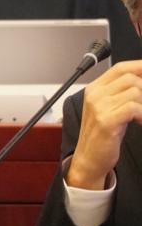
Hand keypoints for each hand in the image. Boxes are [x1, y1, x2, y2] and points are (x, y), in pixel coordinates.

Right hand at [67, 60, 141, 189]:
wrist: (89, 159)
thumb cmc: (102, 135)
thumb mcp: (109, 109)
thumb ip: (121, 93)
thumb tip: (141, 82)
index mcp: (94, 89)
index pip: (121, 68)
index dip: (140, 67)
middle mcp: (95, 94)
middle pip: (131, 78)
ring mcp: (99, 107)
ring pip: (135, 91)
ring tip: (141, 116)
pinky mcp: (106, 120)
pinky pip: (134, 107)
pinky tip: (140, 122)